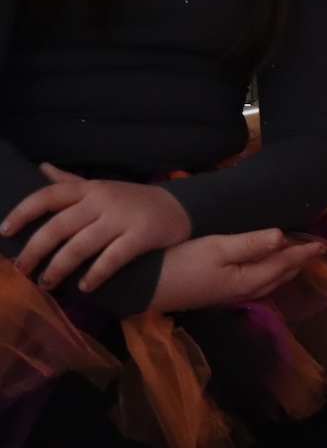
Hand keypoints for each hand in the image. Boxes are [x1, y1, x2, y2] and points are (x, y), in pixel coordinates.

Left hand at [2, 164, 191, 292]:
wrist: (180, 209)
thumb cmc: (132, 201)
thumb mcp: (102, 188)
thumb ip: (70, 182)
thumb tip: (41, 168)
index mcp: (90, 189)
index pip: (49, 195)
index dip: (23, 212)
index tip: (4, 232)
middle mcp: (103, 201)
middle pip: (59, 225)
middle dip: (35, 250)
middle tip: (22, 270)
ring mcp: (122, 218)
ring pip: (81, 245)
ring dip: (59, 267)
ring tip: (46, 283)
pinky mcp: (141, 236)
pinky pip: (113, 258)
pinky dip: (96, 274)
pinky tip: (85, 287)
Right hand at [150, 230, 322, 311]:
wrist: (142, 287)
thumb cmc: (181, 262)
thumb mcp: (216, 248)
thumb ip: (251, 244)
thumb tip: (283, 236)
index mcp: (246, 280)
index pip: (283, 265)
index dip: (302, 253)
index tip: (323, 245)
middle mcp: (241, 292)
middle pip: (278, 277)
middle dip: (297, 264)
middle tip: (315, 252)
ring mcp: (227, 296)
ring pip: (266, 284)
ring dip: (283, 271)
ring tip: (296, 259)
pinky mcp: (215, 295)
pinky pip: (254, 286)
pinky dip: (267, 276)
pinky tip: (263, 270)